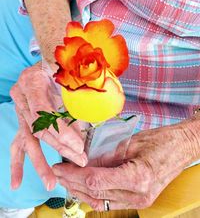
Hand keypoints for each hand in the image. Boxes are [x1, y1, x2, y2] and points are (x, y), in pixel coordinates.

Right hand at [10, 61, 87, 190]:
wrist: (48, 62)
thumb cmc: (61, 68)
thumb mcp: (69, 78)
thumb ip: (74, 101)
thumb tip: (82, 132)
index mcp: (31, 81)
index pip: (43, 112)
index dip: (60, 131)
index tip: (78, 145)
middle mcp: (20, 97)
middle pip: (39, 129)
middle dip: (61, 147)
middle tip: (79, 160)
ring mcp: (19, 110)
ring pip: (28, 140)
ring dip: (41, 162)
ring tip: (51, 182)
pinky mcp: (21, 120)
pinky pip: (18, 143)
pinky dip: (18, 163)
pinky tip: (16, 182)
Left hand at [53, 123, 193, 209]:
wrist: (182, 147)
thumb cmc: (162, 141)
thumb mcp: (131, 143)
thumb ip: (107, 155)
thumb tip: (84, 161)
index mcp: (138, 178)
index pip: (95, 181)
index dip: (74, 175)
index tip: (60, 167)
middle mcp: (138, 195)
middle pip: (95, 193)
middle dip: (72, 182)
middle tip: (58, 172)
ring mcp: (139, 201)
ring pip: (100, 201)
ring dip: (80, 190)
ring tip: (66, 179)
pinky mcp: (138, 200)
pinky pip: (109, 201)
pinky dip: (94, 194)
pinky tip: (83, 186)